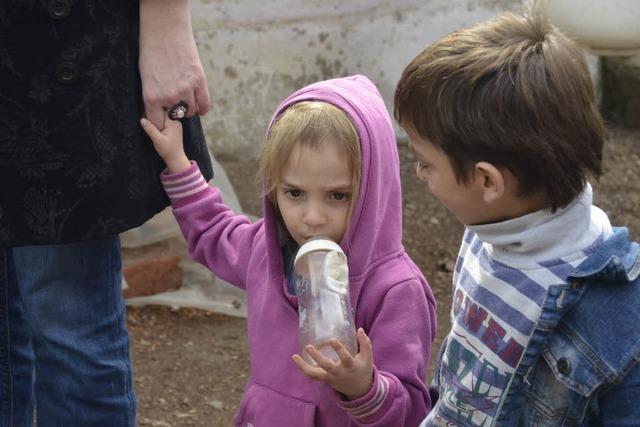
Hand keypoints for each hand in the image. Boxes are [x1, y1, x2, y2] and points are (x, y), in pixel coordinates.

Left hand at [139, 0, 210, 129]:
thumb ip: (154, 96)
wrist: (164, 32)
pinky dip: (202, 108)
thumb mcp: (146, 78)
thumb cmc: (151, 52)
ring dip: (188, 107)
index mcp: (152, 97)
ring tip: (185, 98)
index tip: (163, 118)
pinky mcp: (199, 81)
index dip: (161, 121)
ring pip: (191, 110)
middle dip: (175, 113)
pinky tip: (200, 107)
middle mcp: (170, 97)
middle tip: (174, 103)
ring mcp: (186, 90)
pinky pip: (204, 104)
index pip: (158, 123)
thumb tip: (162, 110)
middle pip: (177, 117)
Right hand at [140, 113, 190, 172]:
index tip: (147, 109)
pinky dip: (160, 120)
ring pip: (165, 115)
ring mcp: (176, 124)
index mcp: (173, 123)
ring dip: (158, 116)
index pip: (164, 109)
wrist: (176, 158)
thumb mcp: (157, 140)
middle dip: (156, 111)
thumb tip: (142, 119)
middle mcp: (176, 121)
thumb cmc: (167, 150)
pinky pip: (166, 120)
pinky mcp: (174, 127)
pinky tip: (155, 123)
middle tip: (146, 113)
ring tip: (149, 118)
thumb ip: (150, 129)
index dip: (155, 108)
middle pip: (164, 111)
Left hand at [292, 328, 373, 399]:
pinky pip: (312, 375)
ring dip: (304, 366)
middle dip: (317, 357)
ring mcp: (331, 377)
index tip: (333, 340)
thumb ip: (364, 343)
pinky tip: (296, 359)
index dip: (339, 349)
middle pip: (327, 367)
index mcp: (351, 366)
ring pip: (316, 374)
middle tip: (308, 347)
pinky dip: (303, 368)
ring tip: (294, 356)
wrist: (359, 389)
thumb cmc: (362, 368)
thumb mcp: (367, 357)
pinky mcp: (325, 379)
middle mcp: (339, 373)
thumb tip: (359, 329)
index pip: (345, 358)